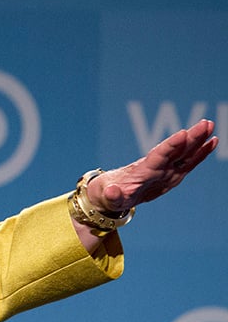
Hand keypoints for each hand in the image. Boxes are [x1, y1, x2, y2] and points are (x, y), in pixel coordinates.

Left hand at [87, 119, 217, 212]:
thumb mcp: (109, 198)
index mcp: (143, 171)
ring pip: (184, 152)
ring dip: (198, 140)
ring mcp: (165, 169)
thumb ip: (112, 196)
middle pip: (176, 149)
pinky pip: (189, 162)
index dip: (171, 145)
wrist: (112, 192)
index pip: (159, 156)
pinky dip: (200, 153)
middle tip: (206, 123)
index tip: (182, 133)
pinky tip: (212, 141)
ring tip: (210, 125)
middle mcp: (157, 167)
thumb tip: (110, 192)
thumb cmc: (110, 195)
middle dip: (191, 137)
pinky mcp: (172, 175)